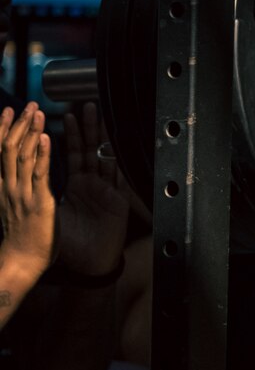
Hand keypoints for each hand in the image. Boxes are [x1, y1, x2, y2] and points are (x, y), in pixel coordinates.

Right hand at [0, 104, 55, 277]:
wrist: (21, 261)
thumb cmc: (20, 236)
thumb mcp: (10, 206)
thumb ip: (12, 187)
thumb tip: (13, 173)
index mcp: (1, 186)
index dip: (2, 129)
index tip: (6, 110)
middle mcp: (8, 186)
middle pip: (9, 148)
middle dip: (18, 124)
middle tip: (28, 103)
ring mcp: (22, 193)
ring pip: (23, 156)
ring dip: (31, 131)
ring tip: (37, 112)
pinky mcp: (39, 202)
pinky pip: (40, 174)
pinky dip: (42, 154)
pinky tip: (45, 138)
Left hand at [54, 104, 128, 277]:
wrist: (88, 264)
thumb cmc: (70, 243)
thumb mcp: (50, 214)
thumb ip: (41, 195)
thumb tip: (23, 184)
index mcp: (74, 186)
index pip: (65, 155)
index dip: (57, 135)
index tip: (45, 117)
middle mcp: (89, 184)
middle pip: (84, 148)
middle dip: (81, 126)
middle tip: (78, 105)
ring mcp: (104, 189)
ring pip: (98, 155)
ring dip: (93, 133)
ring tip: (88, 111)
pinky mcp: (116, 198)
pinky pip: (111, 174)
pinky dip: (105, 158)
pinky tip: (104, 143)